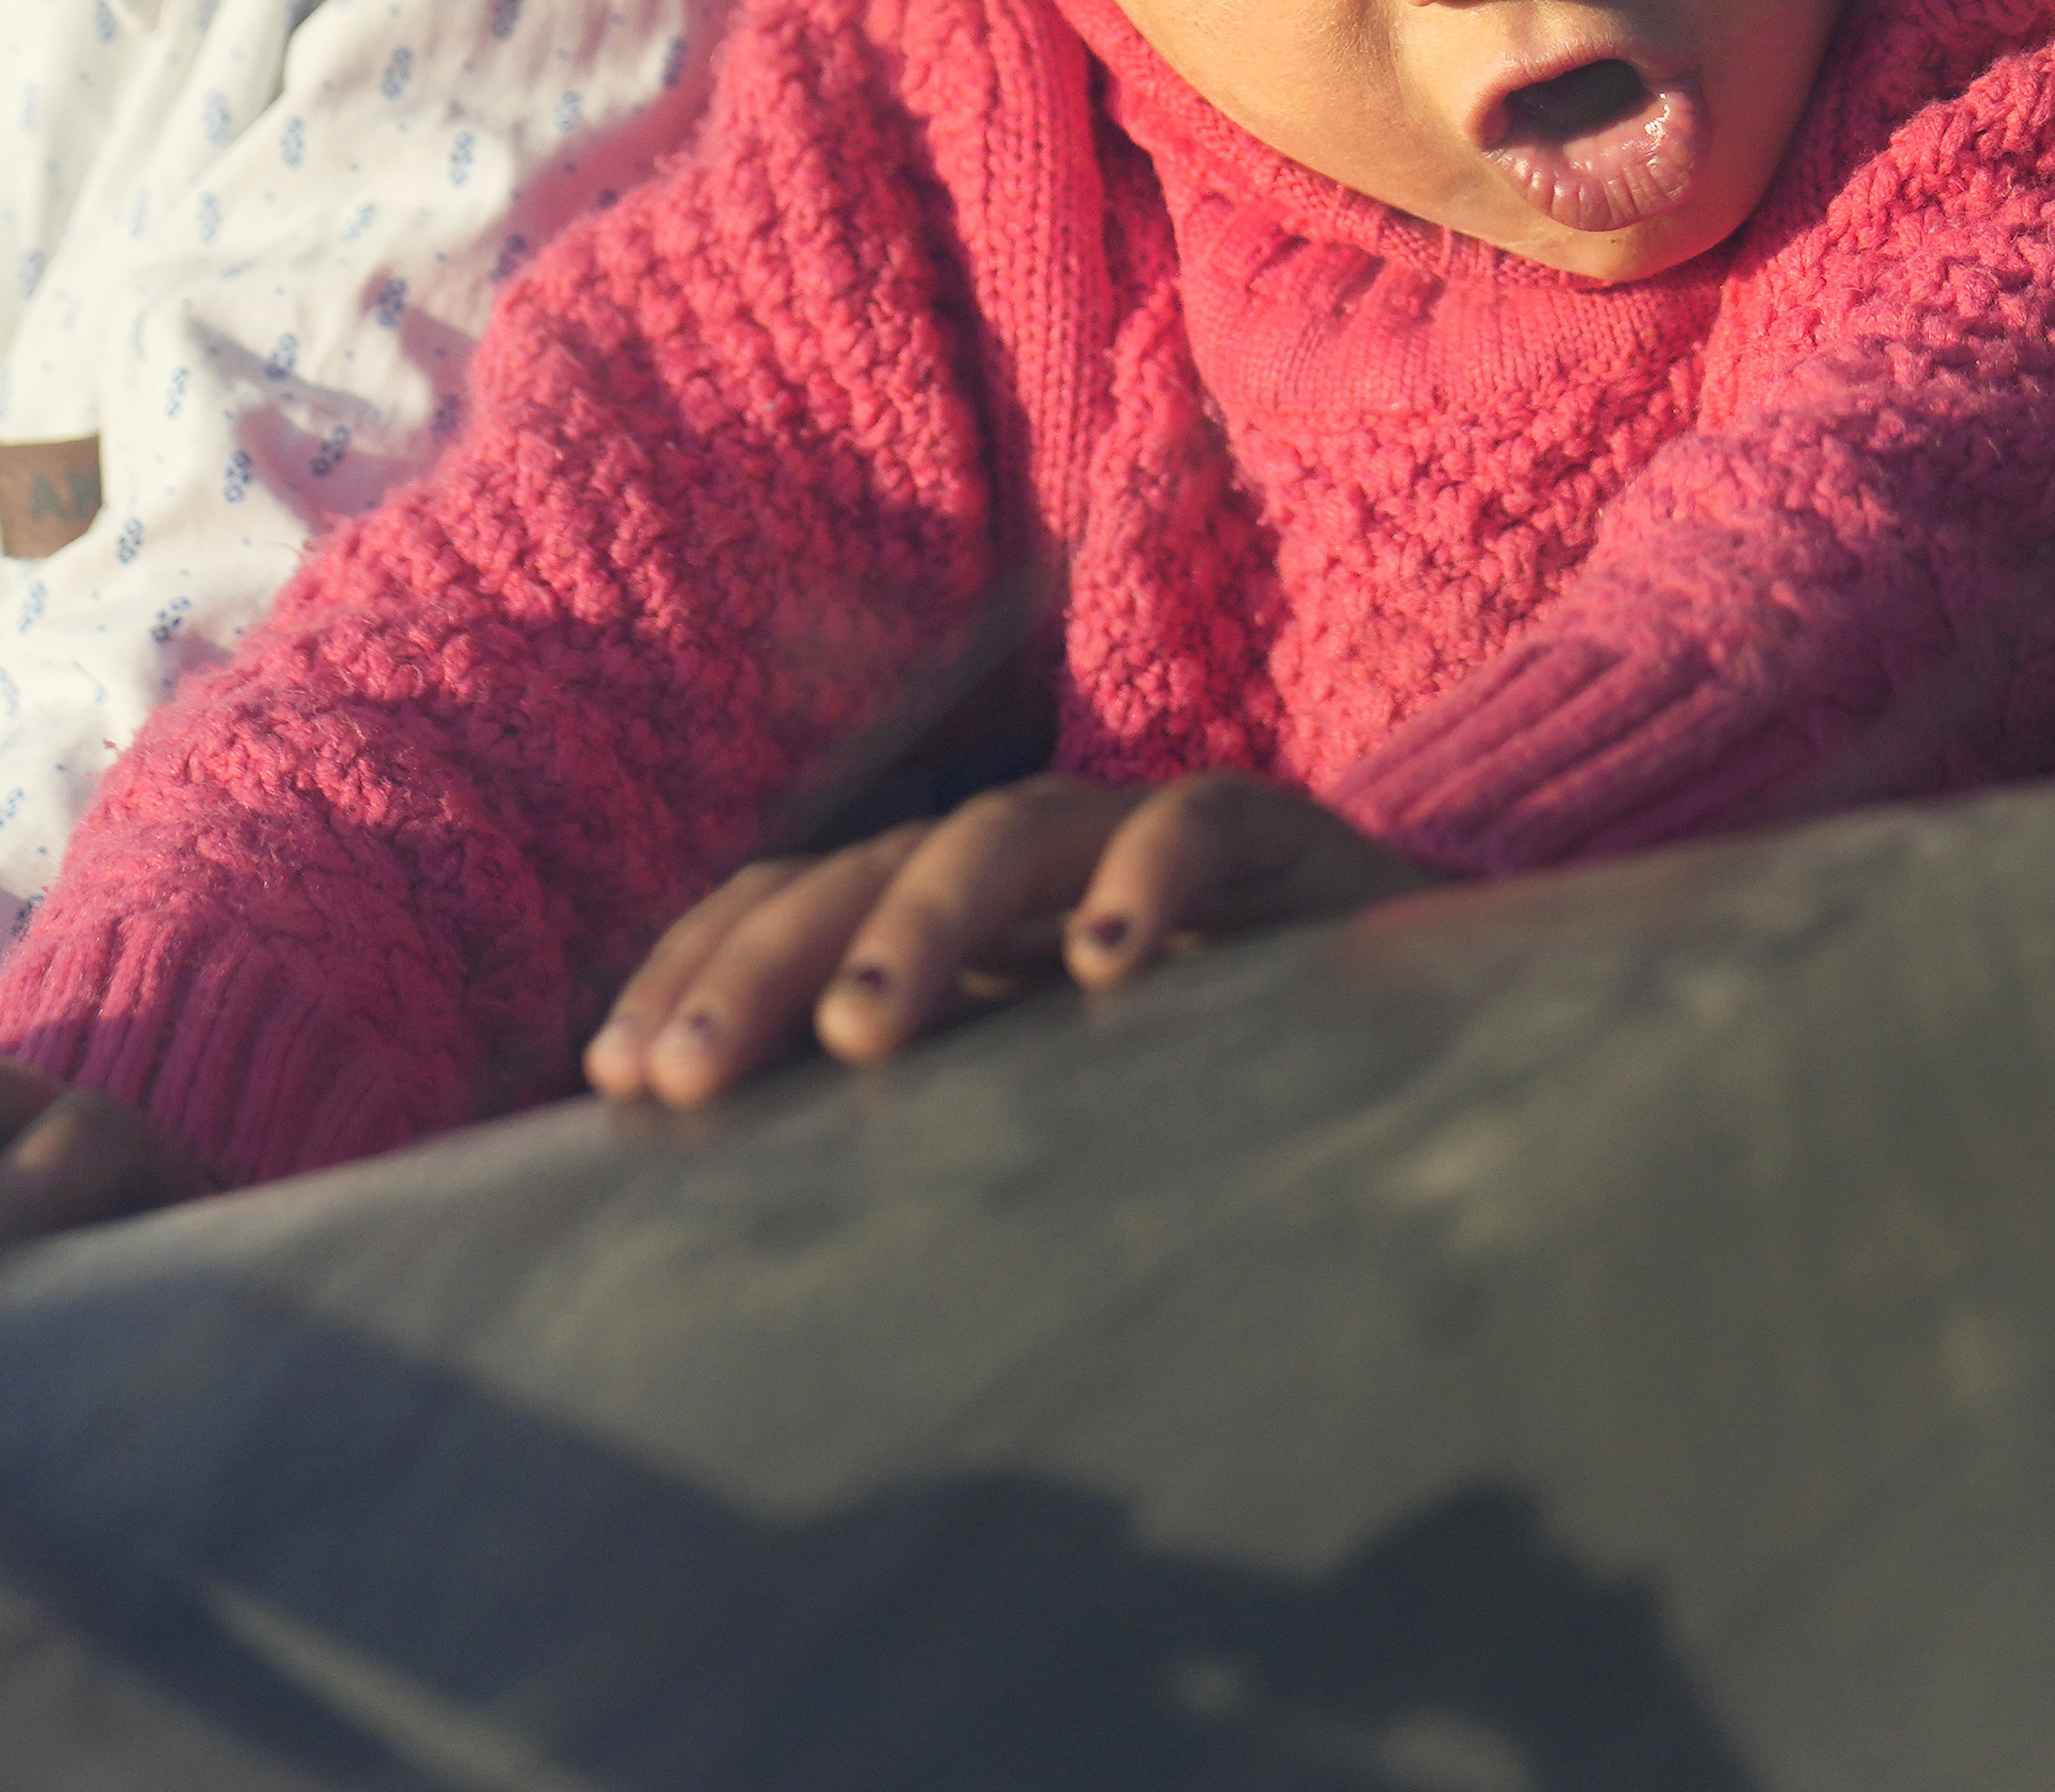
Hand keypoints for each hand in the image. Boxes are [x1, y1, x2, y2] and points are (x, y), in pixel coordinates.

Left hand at [581, 772, 1432, 1104]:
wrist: (1439, 1025)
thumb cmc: (1221, 1088)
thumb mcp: (1046, 1110)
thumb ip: (932, 1130)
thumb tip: (750, 1233)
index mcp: (968, 915)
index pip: (802, 896)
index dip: (702, 963)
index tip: (614, 1077)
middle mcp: (1043, 860)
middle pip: (870, 865)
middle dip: (762, 965)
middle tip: (681, 1077)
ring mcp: (1156, 838)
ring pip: (1009, 834)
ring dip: (921, 925)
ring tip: (863, 1034)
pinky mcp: (1284, 843)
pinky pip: (1203, 821)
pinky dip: (1153, 877)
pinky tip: (1115, 964)